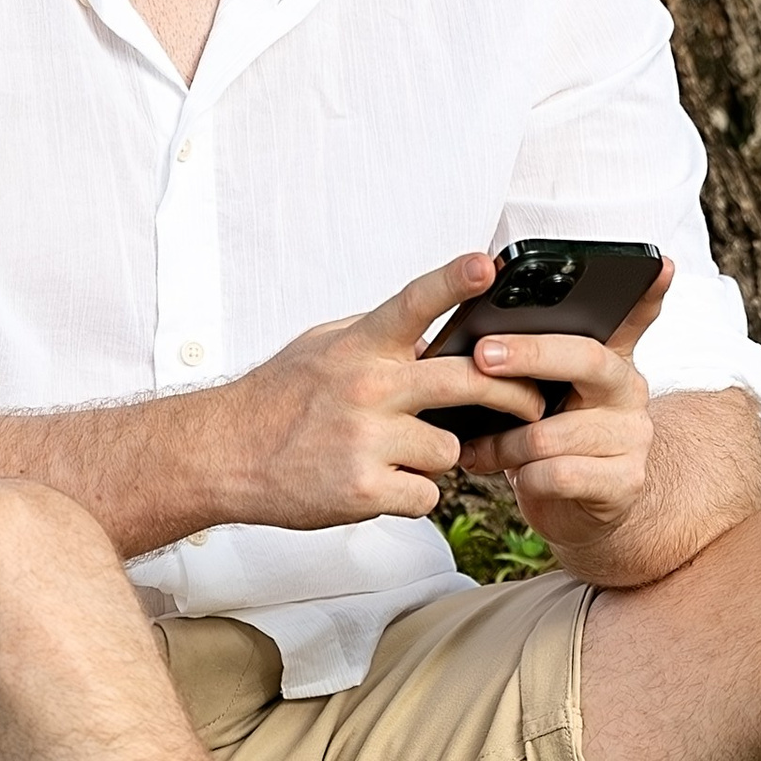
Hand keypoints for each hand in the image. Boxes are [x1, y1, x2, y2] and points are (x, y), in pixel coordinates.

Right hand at [211, 253, 546, 530]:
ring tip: (401, 454)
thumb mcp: (324, 346)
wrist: (226, 454)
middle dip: (513, 395)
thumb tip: (432, 332)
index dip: (454, 280)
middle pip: (467, 382)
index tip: (488, 265)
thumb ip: (379, 337)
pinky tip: (382, 483)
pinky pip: (426, 494)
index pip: (414, 303)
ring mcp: (366, 439)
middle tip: (535, 402)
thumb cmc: (279, 398)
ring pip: (450, 449)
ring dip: (439, 457)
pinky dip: (413, 494)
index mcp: (360, 345)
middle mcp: (367, 387)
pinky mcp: (363, 488)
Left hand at [460, 263, 673, 562]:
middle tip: (483, 354)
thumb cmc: (548, 442)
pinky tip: (512, 479)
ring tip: (477, 447)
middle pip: (586, 357)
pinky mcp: (625, 482)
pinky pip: (562, 473)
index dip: (649, 290)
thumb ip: (522, 363)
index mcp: (608, 358)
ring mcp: (633, 436)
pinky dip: (525, 478)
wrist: (577, 511)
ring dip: (506, 442)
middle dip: (529, 353)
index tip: (658, 261)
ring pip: (555, 430)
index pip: (635, 315)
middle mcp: (629, 388)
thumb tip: (467, 337)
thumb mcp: (541, 396)